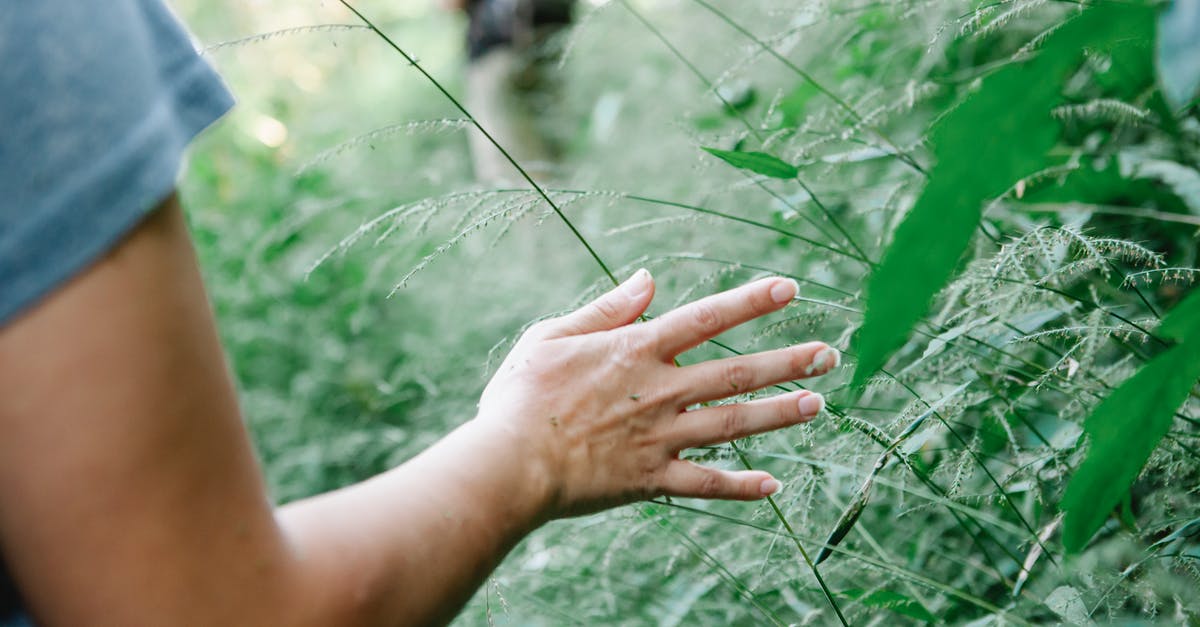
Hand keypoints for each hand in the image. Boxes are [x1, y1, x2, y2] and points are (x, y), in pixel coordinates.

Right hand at [475, 269, 839, 518]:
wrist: (508, 465)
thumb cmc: (520, 398)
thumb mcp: (553, 336)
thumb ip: (606, 309)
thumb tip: (649, 279)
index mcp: (636, 350)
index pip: (707, 317)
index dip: (751, 300)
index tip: (790, 288)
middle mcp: (660, 391)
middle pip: (737, 372)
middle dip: (787, 361)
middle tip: (829, 355)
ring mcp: (661, 437)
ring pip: (734, 423)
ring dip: (780, 413)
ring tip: (818, 404)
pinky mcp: (652, 479)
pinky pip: (707, 484)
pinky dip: (741, 487)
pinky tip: (774, 486)